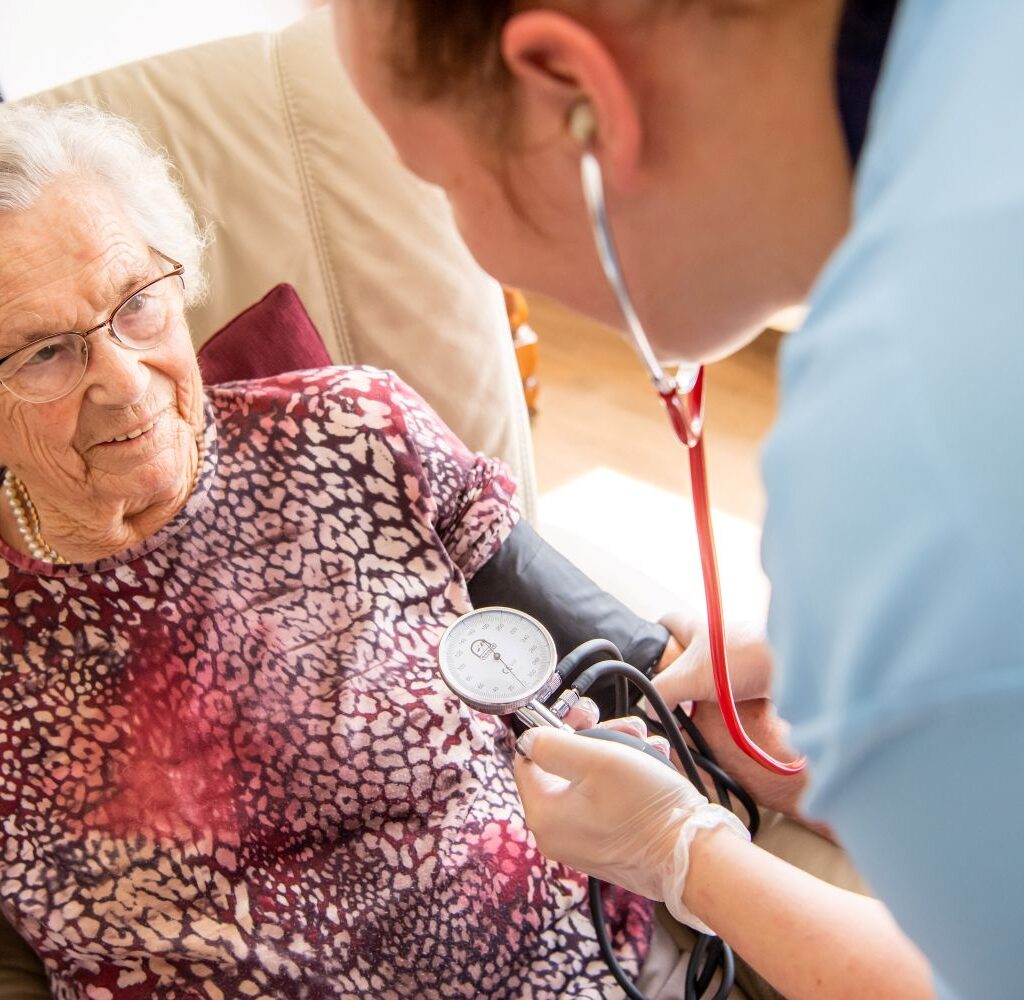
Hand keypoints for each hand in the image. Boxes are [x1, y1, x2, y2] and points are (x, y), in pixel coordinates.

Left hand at [514, 722, 748, 930]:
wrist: (693, 854)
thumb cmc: (646, 807)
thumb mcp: (595, 758)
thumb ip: (552, 743)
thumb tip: (528, 738)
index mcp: (544, 815)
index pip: (528, 758)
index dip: (555, 728)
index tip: (582, 714)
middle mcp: (557, 834)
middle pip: (563, 767)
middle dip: (596, 737)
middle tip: (622, 726)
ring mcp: (583, 843)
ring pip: (590, 780)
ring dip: (616, 752)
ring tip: (645, 742)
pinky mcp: (608, 846)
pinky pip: (607, 800)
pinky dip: (626, 777)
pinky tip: (651, 762)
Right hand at [654, 610, 773, 708]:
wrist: (793, 666)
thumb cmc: (743, 659)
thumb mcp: (690, 677)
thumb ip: (663, 692)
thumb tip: (652, 710)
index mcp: (697, 627)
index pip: (668, 622)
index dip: (657, 635)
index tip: (651, 653)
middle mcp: (717, 635)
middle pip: (689, 649)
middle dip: (681, 670)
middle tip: (674, 692)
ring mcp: (737, 652)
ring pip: (712, 668)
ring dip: (706, 686)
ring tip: (700, 706)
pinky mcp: (756, 669)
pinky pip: (733, 682)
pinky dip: (728, 696)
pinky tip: (726, 711)